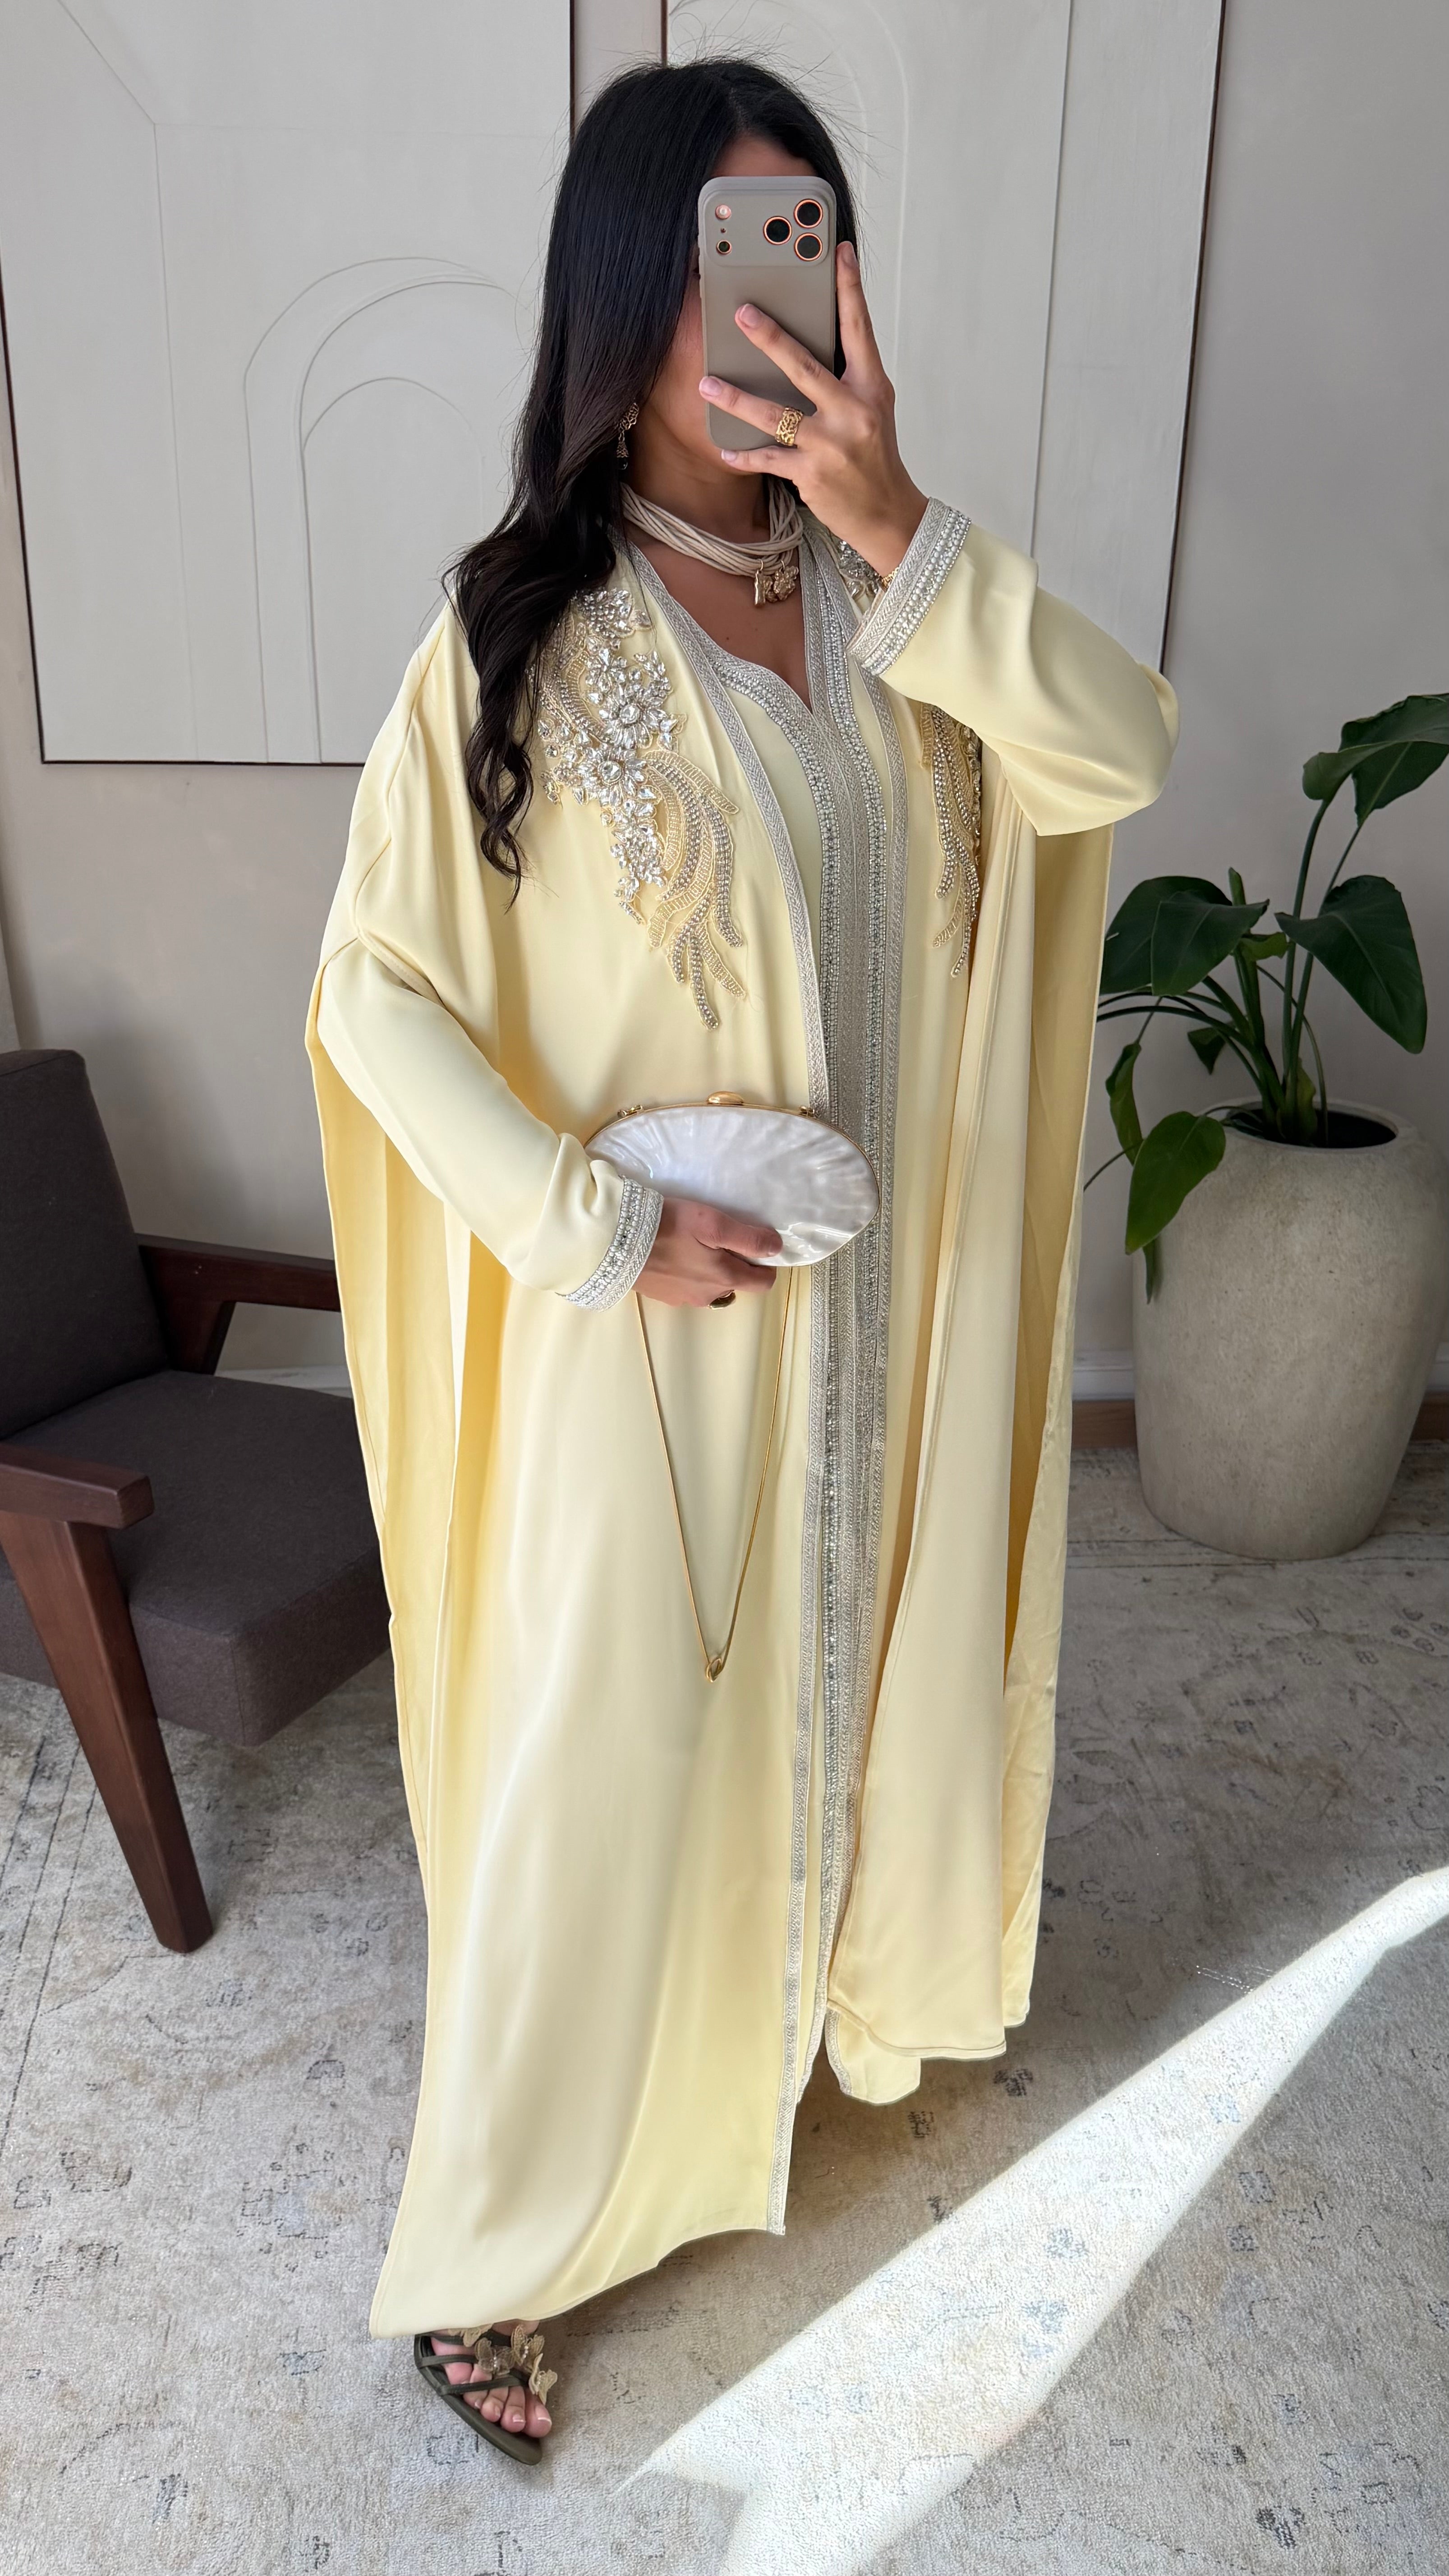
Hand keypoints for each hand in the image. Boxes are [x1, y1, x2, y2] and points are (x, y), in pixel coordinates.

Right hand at [638, 1198, 781, 1306]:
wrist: (616, 1242)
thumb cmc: (668, 1227)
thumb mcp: (713, 1224)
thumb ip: (747, 1238)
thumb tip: (777, 1249)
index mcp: (724, 1279)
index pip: (763, 1284)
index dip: (766, 1265)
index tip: (756, 1245)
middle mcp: (707, 1296)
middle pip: (735, 1283)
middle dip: (735, 1264)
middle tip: (720, 1238)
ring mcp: (683, 1299)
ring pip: (710, 1286)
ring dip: (709, 1270)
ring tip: (693, 1245)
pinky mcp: (662, 1296)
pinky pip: (686, 1287)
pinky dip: (687, 1273)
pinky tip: (672, 1254)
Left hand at [699, 241, 927, 579]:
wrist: (887, 514)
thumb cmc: (875, 456)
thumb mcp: (872, 408)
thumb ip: (846, 376)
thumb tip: (809, 340)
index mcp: (871, 387)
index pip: (860, 329)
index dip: (849, 288)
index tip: (838, 251)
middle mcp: (853, 411)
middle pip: (805, 366)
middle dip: (770, 338)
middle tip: (741, 313)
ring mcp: (831, 444)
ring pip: (776, 415)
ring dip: (737, 399)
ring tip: (707, 384)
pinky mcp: (812, 474)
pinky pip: (768, 458)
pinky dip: (744, 454)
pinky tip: (724, 446)